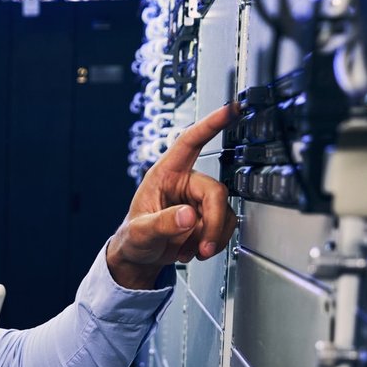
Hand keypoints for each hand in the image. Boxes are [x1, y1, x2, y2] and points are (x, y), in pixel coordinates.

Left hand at [107, 104, 238, 288]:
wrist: (140, 257)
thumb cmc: (134, 238)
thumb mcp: (140, 232)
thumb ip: (162, 223)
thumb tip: (189, 216)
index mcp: (165, 174)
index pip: (190, 141)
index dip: (211, 123)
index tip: (232, 108)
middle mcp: (185, 182)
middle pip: (215, 191)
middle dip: (213, 223)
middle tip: (203, 247)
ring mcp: (198, 199)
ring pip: (224, 210)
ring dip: (213, 236)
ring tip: (191, 251)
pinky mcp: (208, 216)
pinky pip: (225, 224)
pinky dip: (214, 241)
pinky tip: (194, 250)